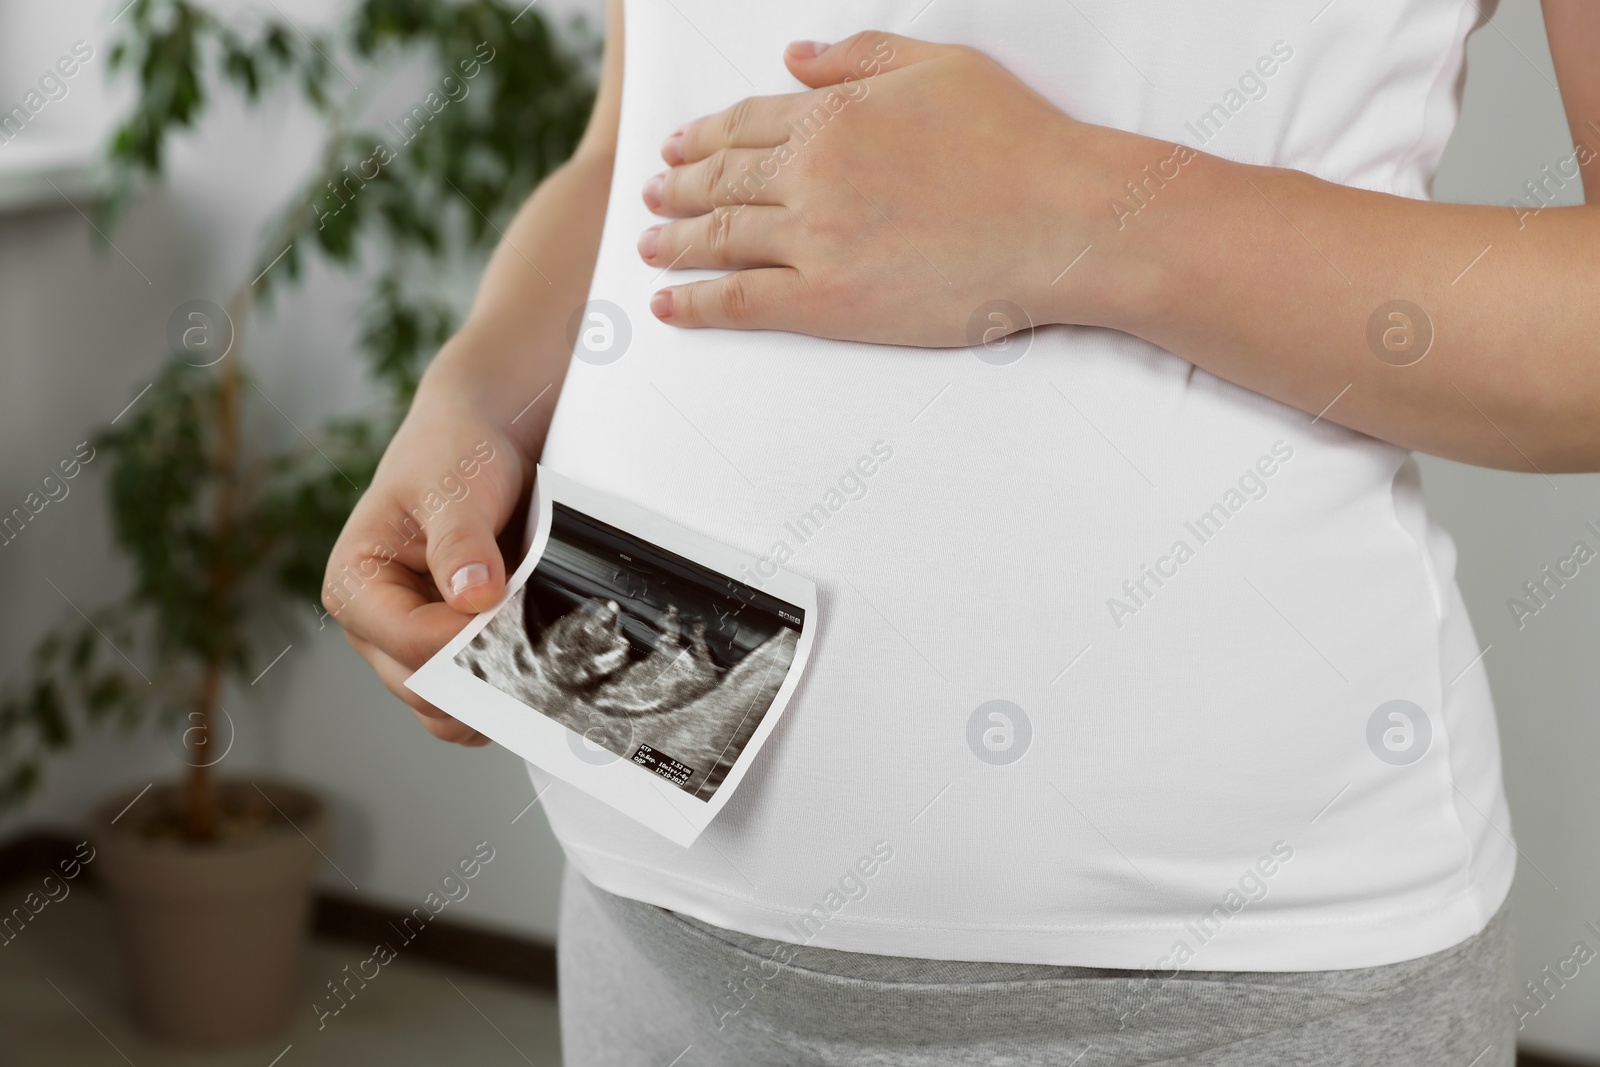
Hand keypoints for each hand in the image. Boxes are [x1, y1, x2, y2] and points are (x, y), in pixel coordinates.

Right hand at [322, 374, 529, 745]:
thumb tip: (472, 598)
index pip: (408, 642)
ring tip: (546, 662)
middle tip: (545, 654)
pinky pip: (474, 702)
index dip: (465, 642)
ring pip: (448, 709)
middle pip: (425, 690)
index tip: (515, 622)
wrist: (484, 440)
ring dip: (496, 694)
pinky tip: (541, 669)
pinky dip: (505, 694)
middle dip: (482, 676)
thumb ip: (460, 542)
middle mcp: (376, 626)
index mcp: (354, 584)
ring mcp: (414, 646)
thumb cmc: (453, 453)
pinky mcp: (452, 652)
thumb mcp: (453, 486)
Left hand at [636, 31, 1145, 344]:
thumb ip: (859, 58)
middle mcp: (810, 174)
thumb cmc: (1019, 141)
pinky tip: (666, 303)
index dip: (704, 137)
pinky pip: (741, 301)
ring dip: (673, 241)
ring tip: (647, 244)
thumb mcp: (940, 66)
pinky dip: (695, 303)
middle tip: (651, 197)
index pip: (746, 123)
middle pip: (722, 180)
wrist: (1062, 219)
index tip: (679, 148)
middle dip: (678, 188)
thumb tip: (795, 57)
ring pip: (719, 239)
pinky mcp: (828, 303)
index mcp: (833, 115)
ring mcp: (814, 241)